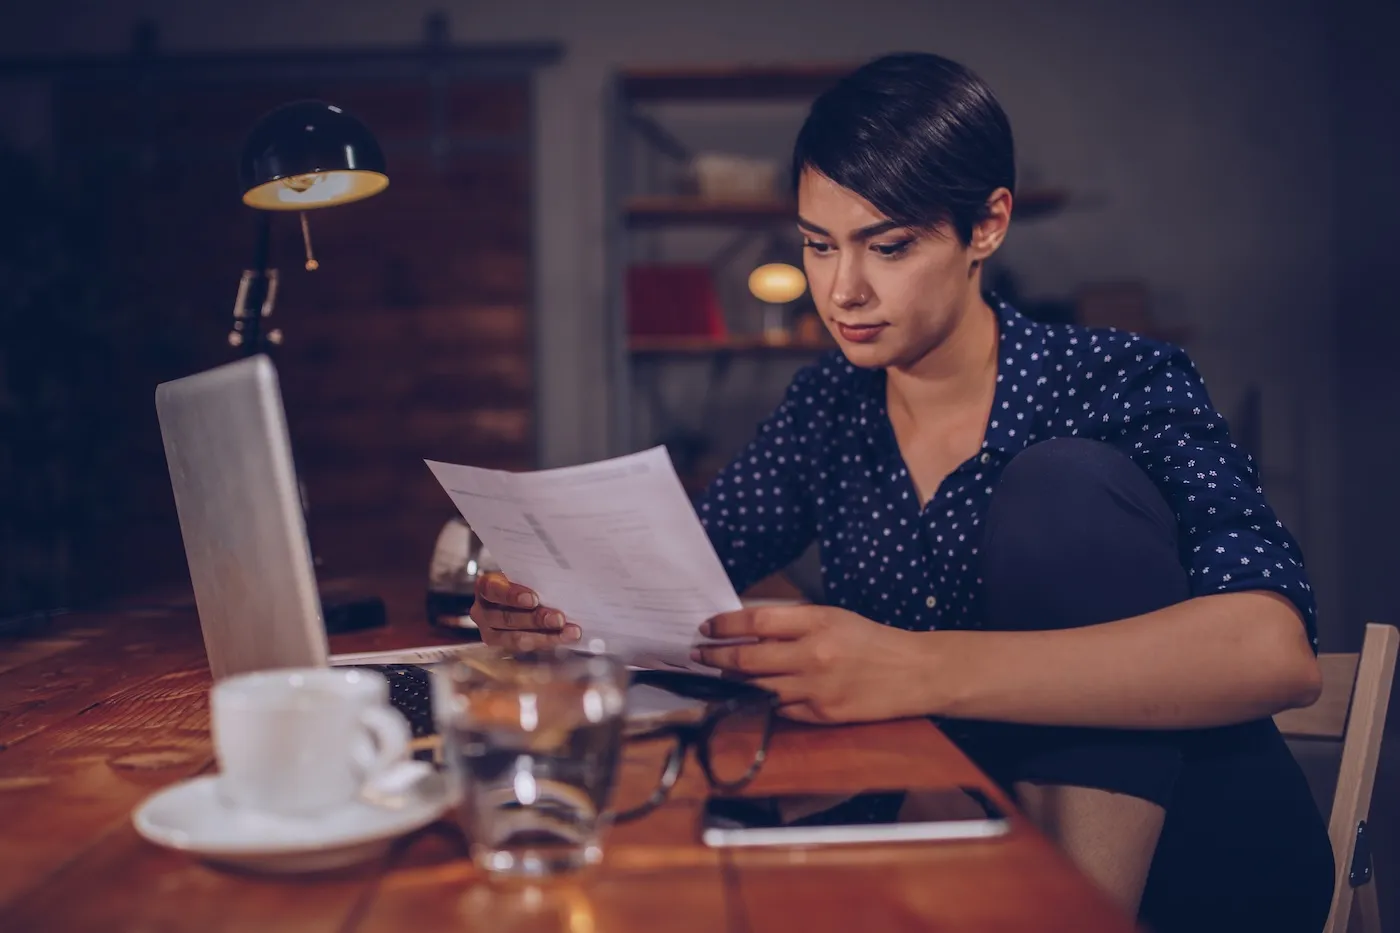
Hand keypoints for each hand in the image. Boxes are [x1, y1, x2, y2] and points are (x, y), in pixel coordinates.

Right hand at [472, 572, 580, 651]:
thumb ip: (532, 579)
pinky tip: (564, 638)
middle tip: (559, 619)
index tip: (533, 599)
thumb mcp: (521, 575)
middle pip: (507, 619)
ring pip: (517, 639)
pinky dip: (548, 643)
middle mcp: (482, 612)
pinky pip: (526, 649)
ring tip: (569, 632)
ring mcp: (490, 633)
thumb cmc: (520, 582)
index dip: (512, 596)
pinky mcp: (503, 648)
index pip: (494, 591)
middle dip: (536, 620)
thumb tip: (558, 583)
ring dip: (546, 636)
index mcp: (485, 587)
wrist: (513, 598)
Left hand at [691, 606, 924, 723]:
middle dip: (716, 656)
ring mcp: (816, 688)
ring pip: (758, 686)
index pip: (757, 621)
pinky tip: (748, 695)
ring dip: (733, 680)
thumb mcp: (833, 617)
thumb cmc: (871, 640)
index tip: (706, 628)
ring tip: (717, 673)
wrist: (913, 672)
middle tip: (698, 654)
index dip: (725, 625)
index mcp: (817, 621)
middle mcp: (813, 654)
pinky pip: (780, 709)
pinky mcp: (822, 714)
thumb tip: (749, 628)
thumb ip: (794, 621)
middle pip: (749, 657)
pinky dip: (762, 701)